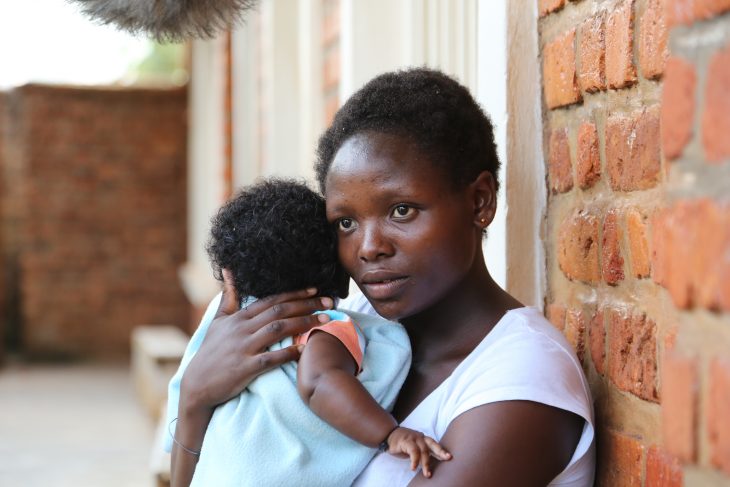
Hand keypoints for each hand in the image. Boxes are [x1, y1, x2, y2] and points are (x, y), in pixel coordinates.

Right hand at [180, 269, 334, 416]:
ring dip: (303, 322)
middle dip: (306, 305)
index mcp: (238, 318)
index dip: (294, 294)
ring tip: (325, 320)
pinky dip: (288, 353)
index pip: (271, 300)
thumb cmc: (211, 352)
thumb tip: (228, 269)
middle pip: (279, 311)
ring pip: (277, 330)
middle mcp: (242, 329)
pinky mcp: (245, 368)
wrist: (196, 385)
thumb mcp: (218, 321)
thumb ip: (228, 296)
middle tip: (330, 301)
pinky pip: (270, 358)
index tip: (315, 290)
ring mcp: (243, 348)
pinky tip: (305, 348)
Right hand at [384, 427, 451, 477]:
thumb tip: (431, 464)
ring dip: (426, 463)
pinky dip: (414, 460)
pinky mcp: (406, 441)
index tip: (449, 457)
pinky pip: (413, 451)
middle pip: (433, 444)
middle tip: (448, 458)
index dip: (442, 451)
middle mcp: (420, 438)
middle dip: (441, 451)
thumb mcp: (414, 448)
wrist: (389, 435)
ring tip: (427, 474)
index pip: (435, 445)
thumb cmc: (402, 443)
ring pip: (424, 450)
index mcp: (424, 439)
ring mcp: (413, 438)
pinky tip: (413, 468)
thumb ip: (422, 453)